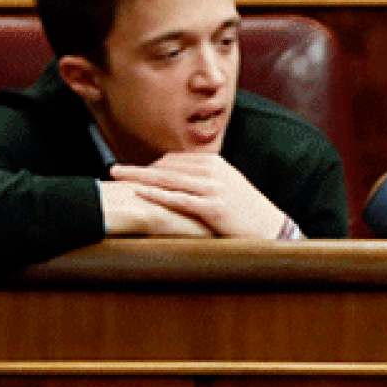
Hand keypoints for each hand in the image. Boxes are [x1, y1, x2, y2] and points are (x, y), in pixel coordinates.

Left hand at [110, 153, 286, 238]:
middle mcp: (213, 171)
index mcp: (216, 163)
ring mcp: (214, 188)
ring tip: (117, 178)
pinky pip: (179, 199)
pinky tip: (140, 193)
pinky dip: (157, 195)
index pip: (175, 159)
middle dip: (139, 169)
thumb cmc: (248, 211)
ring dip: (139, 177)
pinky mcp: (213, 207)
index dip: (151, 165)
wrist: (272, 227)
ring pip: (168, 179)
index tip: (134, 172)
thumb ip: (206, 179)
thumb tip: (182, 180)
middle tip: (114, 171)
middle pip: (167, 165)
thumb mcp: (228, 186)